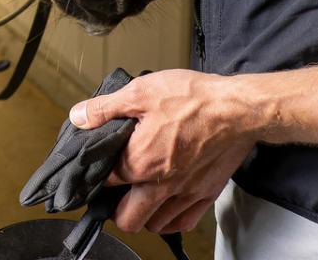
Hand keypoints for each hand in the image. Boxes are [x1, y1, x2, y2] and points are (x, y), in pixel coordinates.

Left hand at [67, 68, 265, 235]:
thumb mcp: (140, 92)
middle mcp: (160, 185)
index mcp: (139, 162)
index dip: (96, 177)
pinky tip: (167, 204)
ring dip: (144, 214)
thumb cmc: (193, 99)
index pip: (104, 184)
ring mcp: (185, 193)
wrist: (238, 109)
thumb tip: (79, 117)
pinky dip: (171, 219)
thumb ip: (105, 109)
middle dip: (116, 209)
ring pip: (154, 225)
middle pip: (127, 219)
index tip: (96, 171)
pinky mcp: (206, 194)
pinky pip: (182, 223)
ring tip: (139, 196)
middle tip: (116, 192)